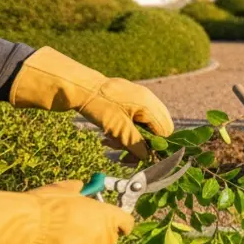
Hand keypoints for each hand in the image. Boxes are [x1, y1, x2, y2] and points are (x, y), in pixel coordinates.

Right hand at [0, 181, 134, 243]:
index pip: (126, 222)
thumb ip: (75, 190)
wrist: (24, 231)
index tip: (116, 223)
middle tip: (76, 231)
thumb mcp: (61, 191)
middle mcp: (103, 240)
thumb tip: (79, 186)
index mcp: (106, 217)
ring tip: (55, 243)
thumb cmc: (42, 207)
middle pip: (108, 240)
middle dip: (96, 236)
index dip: (119, 222)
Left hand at [9, 47, 173, 159]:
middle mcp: (149, 100)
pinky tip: (110, 134)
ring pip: (145, 125)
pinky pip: (136, 118)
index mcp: (150, 105)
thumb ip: (136, 143)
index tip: (138, 154)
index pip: (165, 131)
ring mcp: (140, 98)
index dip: (154, 145)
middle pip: (157, 128)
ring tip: (111, 142)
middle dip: (142, 142)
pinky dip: (126, 129)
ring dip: (131, 137)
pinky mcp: (131, 99)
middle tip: (123, 150)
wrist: (78, 86)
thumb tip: (147, 157)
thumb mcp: (118, 129)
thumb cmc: (99, 106)